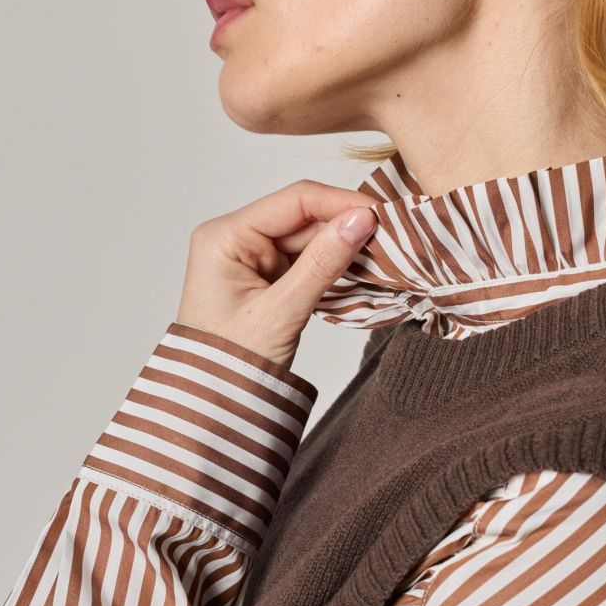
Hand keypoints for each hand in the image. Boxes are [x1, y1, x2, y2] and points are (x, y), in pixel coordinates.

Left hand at [175, 179, 379, 371]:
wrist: (214, 404)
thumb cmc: (230, 364)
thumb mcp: (282, 312)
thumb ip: (323, 263)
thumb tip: (362, 220)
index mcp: (225, 237)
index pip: (293, 201)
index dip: (340, 202)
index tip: (381, 213)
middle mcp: (234, 238)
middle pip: (303, 217)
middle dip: (345, 227)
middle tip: (392, 238)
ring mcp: (250, 257)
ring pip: (309, 238)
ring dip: (343, 247)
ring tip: (383, 256)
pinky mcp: (265, 276)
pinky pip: (306, 259)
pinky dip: (333, 265)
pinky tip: (361, 270)